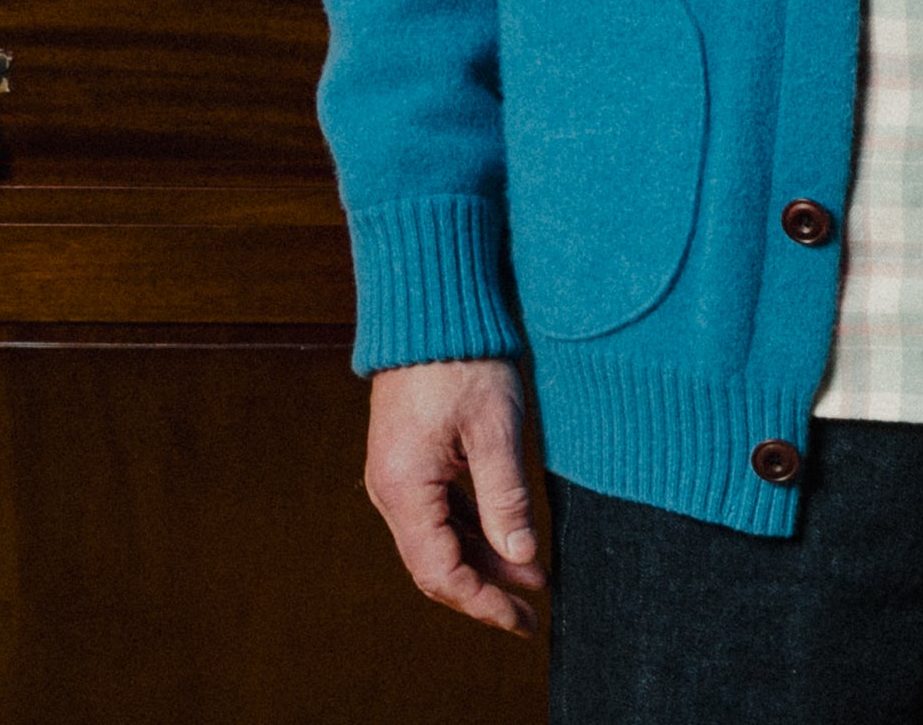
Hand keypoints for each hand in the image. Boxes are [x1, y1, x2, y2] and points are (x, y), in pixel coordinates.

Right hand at [365, 356, 544, 636]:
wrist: (430, 304)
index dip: (483, 602)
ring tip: (531, 578)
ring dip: (483, 560)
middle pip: (436, 564)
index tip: (521, 620)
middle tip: (530, 615)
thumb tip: (522, 557)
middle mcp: (391, 490)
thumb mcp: (495, 429)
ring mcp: (398, 474)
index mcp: (404, 489)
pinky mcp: (410, 459)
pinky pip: (440, 511)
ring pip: (440, 539)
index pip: (442, 573)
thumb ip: (507, 498)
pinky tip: (507, 538)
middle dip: (484, 591)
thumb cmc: (462, 358)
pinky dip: (473, 529)